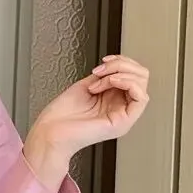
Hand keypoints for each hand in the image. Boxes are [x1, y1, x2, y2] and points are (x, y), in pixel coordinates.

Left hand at [24, 55, 149, 187]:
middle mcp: (120, 107)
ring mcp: (123, 116)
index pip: (132, 74)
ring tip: (99, 81)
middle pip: (141, 75)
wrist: (50, 131)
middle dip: (121, 64)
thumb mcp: (88, 85)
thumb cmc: (61, 115)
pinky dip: (128, 82)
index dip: (120, 61)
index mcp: (113, 99)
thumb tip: (117, 66)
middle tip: (101, 71)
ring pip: (142, 82)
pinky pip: (141, 97)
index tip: (102, 62)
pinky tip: (111, 82)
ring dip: (120, 72)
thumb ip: (106, 76)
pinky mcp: (123, 123)